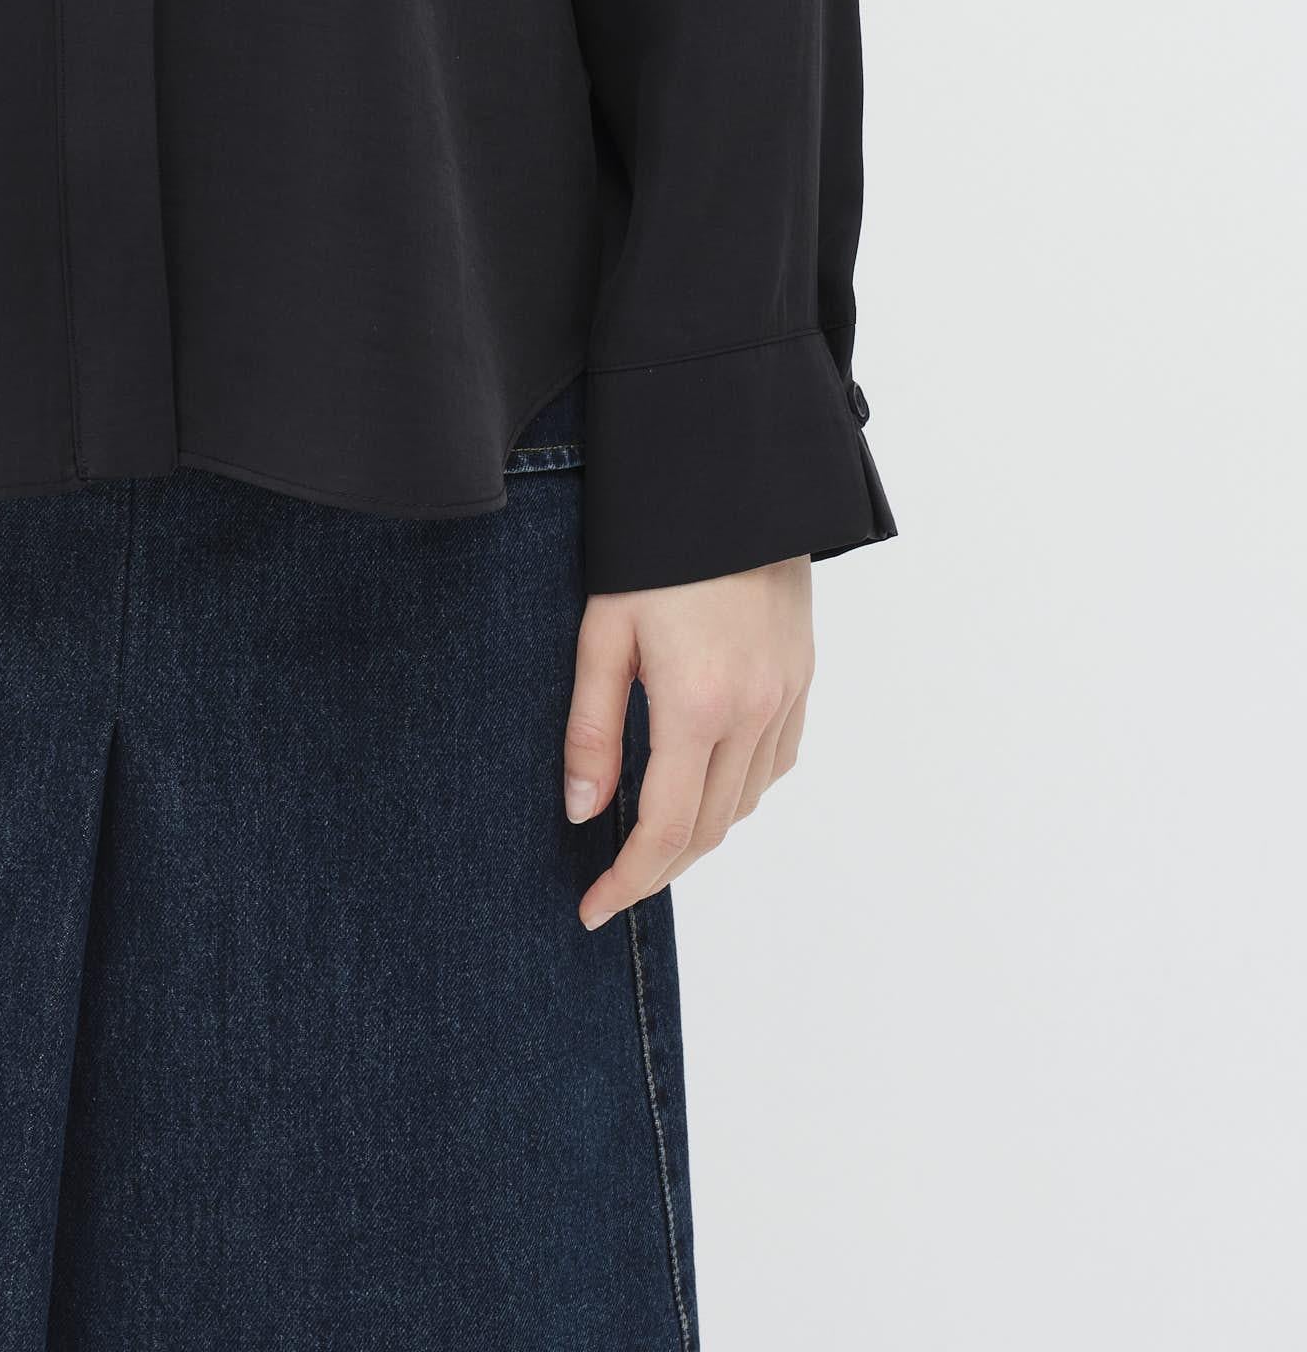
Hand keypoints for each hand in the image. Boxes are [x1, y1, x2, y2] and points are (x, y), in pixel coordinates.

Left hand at [561, 559, 811, 930]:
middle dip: (660, 867)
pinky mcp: (803, 677)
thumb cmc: (654, 547)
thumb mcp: (603, 630)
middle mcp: (753, 712)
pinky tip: (706, 779)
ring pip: (745, 802)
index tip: (592, 909)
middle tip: (613, 881)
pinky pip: (776, 762)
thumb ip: (592, 727)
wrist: (734, 477)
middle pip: (708, 828)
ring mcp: (786, 696)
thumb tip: (584, 812)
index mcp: (697, 705)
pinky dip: (739, 789)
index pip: (665, 829)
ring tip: (651, 833)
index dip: (628, 880)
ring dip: (700, 830)